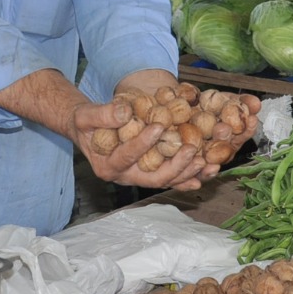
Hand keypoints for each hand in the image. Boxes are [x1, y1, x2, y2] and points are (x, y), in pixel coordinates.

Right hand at [73, 97, 209, 189]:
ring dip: (187, 173)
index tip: (158, 127)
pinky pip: (172, 177)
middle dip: (174, 166)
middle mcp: (125, 177)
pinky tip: (206, 172)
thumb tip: (125, 113)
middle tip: (191, 149)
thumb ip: (102, 115)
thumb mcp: (86, 116)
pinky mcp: (150, 172)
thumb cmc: (86, 123)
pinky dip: (189, 175)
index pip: (127, 157)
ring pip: (166, 181)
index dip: (142, 143)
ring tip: (206, 162)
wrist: (89, 131)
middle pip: (152, 178)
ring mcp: (139, 177)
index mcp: (107, 167)